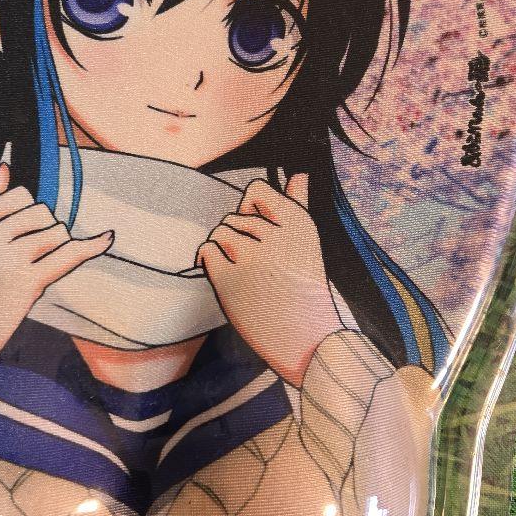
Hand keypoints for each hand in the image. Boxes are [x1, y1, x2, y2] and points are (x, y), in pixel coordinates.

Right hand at [0, 154, 112, 411]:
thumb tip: (6, 164)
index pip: (22, 195)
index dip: (29, 213)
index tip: (19, 237)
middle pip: (42, 212)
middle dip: (44, 230)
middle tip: (26, 259)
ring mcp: (8, 260)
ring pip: (56, 231)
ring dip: (55, 247)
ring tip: (32, 269)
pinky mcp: (26, 284)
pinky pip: (67, 256)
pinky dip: (91, 247)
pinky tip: (108, 237)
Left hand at [196, 175, 342, 387]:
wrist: (309, 341)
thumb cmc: (306, 289)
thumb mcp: (308, 242)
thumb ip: (298, 205)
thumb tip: (299, 174)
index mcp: (297, 221)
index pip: (255, 189)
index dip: (251, 209)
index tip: (262, 234)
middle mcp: (275, 234)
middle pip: (233, 216)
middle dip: (238, 238)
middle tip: (258, 268)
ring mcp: (251, 257)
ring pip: (218, 232)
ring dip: (224, 252)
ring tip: (245, 275)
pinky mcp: (230, 280)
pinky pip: (206, 252)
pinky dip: (211, 264)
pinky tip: (228, 280)